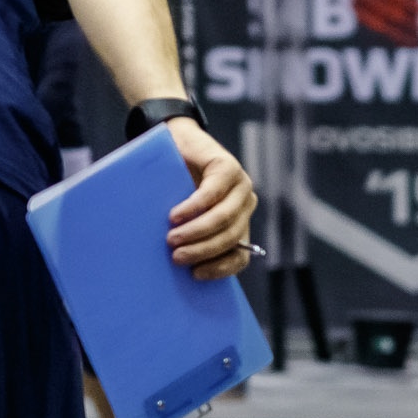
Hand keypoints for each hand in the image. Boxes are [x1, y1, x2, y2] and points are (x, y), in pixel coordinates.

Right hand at [163, 118, 256, 280]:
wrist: (176, 142)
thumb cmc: (176, 184)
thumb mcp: (187, 216)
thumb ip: (193, 235)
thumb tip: (179, 267)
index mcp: (239, 222)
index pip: (240, 256)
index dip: (220, 268)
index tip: (195, 275)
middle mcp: (245, 205)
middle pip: (231, 237)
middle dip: (203, 251)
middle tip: (177, 257)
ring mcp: (240, 185)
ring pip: (224, 218)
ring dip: (197, 232)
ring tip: (172, 238)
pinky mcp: (228, 167)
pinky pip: (213, 194)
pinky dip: (193, 208)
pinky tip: (176, 215)